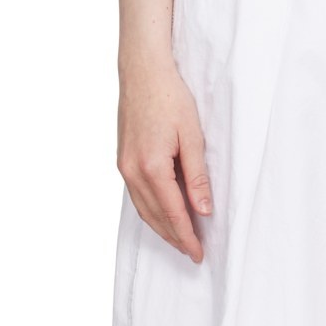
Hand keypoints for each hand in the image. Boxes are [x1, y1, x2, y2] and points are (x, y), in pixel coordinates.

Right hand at [117, 60, 212, 263]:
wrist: (142, 72)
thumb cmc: (170, 97)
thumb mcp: (191, 136)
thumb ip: (197, 176)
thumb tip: (203, 210)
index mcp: (151, 167)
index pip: (172, 213)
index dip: (186, 236)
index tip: (198, 253)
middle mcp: (132, 172)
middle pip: (154, 217)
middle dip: (174, 237)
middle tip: (192, 252)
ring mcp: (124, 167)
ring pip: (143, 209)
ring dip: (161, 227)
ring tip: (180, 239)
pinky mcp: (122, 160)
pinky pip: (136, 195)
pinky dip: (150, 210)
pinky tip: (162, 213)